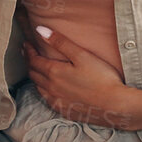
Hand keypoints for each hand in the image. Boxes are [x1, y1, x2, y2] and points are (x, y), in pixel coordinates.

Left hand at [21, 24, 141, 129]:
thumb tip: (40, 30)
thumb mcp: (82, 55)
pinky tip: (48, 89)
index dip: (28, 51)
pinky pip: (47, 100)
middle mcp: (51, 88)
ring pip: (38, 88)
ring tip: (36, 69)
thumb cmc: (101, 77)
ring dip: (35, 77)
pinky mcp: (64, 111)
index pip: (33, 60)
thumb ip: (60, 42)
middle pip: (33, 74)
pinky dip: (44, 91)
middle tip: (28, 54)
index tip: (26, 44)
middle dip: (29, 62)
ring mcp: (57, 101)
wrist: (115, 105)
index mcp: (54, 72)